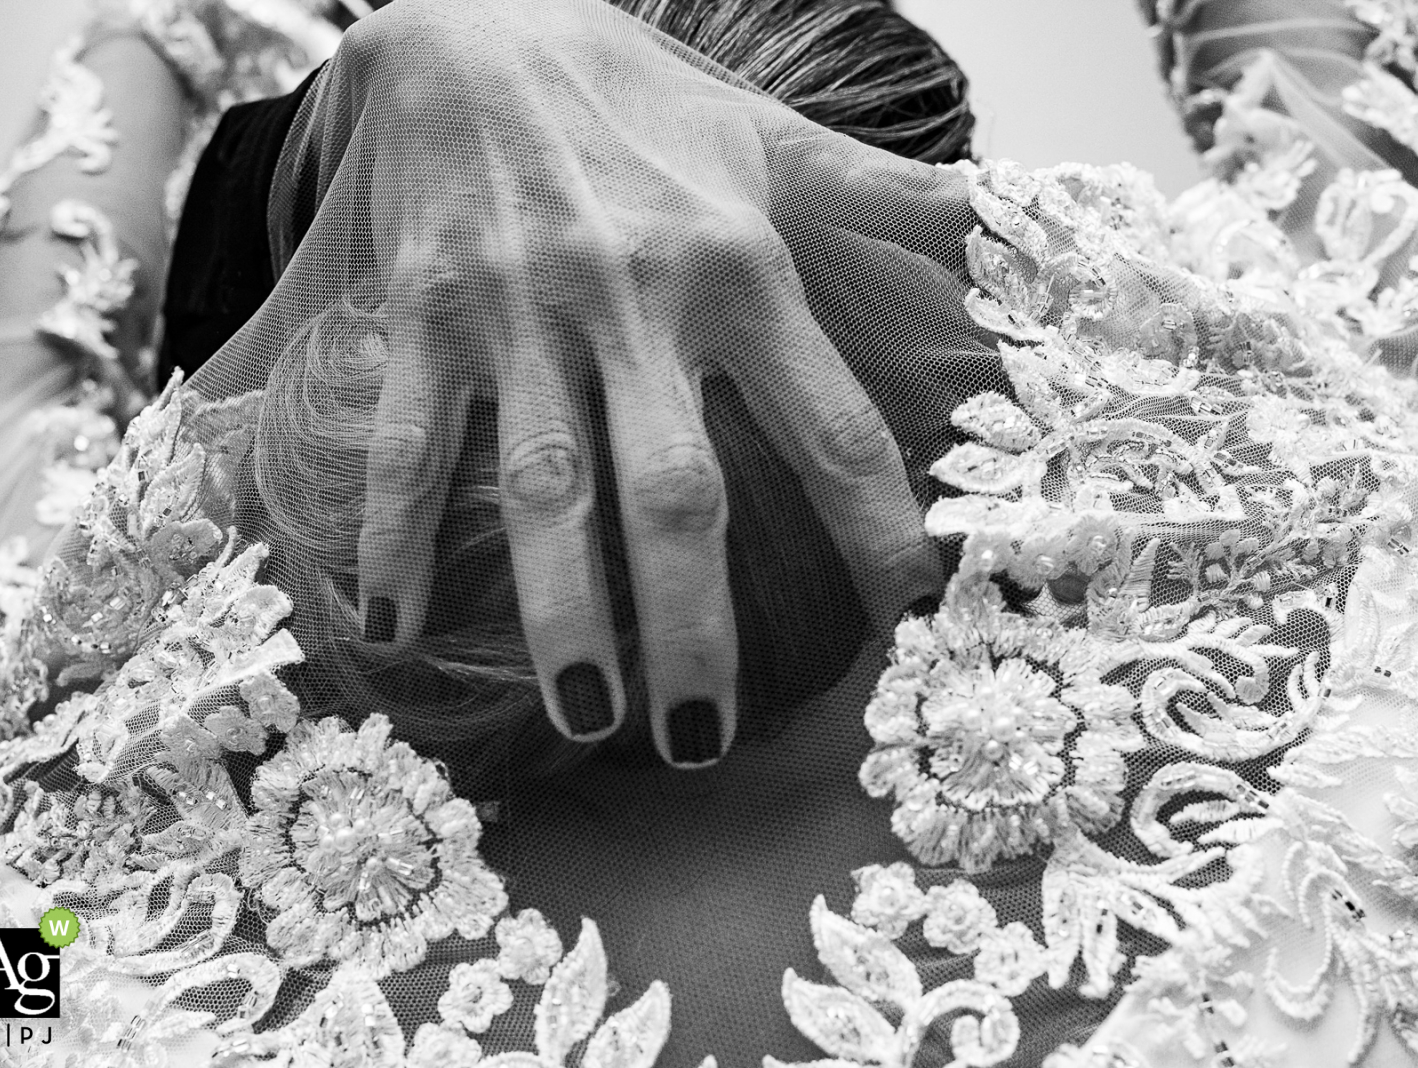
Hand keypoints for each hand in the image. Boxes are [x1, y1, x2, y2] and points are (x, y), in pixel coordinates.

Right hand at [253, 0, 963, 765]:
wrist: (477, 25)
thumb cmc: (640, 106)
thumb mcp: (774, 143)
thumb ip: (892, 199)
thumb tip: (1022, 220)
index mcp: (739, 270)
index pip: (829, 422)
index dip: (878, 526)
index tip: (908, 622)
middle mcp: (634, 301)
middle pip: (674, 488)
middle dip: (692, 622)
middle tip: (705, 738)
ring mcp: (520, 313)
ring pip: (544, 482)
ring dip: (562, 609)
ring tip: (585, 715)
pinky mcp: (425, 314)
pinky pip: (410, 440)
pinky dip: (394, 534)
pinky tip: (395, 627)